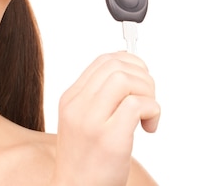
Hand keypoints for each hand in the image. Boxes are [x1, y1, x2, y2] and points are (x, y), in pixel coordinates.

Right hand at [51, 52, 159, 185]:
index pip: (103, 61)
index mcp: (70, 99)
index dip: (130, 63)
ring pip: (125, 79)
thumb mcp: (84, 123)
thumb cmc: (87, 161)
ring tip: (147, 116)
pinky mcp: (110, 140)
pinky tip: (148, 128)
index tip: (142, 82)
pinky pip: (137, 105)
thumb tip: (130, 73)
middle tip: (148, 101)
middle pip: (115, 66)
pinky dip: (152, 110)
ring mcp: (91, 122)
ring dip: (148, 93)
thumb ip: (99, 98)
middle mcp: (77, 106)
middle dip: (143, 77)